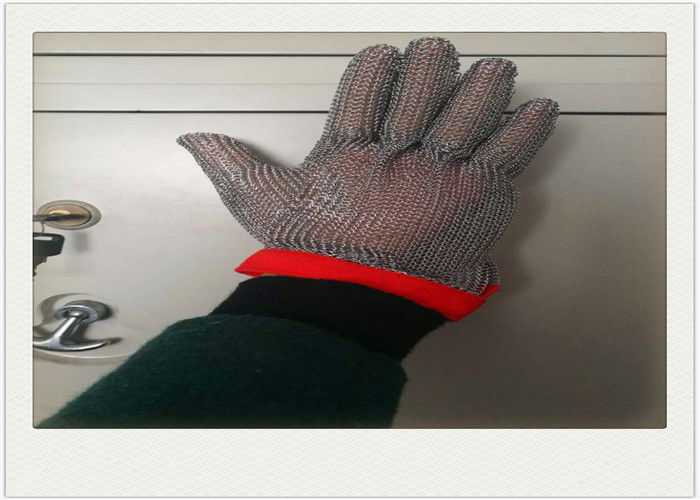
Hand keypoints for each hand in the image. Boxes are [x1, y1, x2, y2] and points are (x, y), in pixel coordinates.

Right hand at [178, 37, 557, 319]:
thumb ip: (233, 166)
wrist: (353, 306)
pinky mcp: (476, 200)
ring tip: (496, 71)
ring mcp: (440, 174)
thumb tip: (191, 138)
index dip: (380, 64)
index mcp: (349, 147)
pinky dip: (528, 129)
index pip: (367, 84)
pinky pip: (508, 153)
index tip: (388, 56)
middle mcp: (397, 152)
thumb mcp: (262, 208)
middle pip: (424, 88)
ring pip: (470, 110)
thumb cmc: (310, 259)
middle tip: (442, 53)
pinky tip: (539, 108)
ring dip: (485, 86)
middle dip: (434, 66)